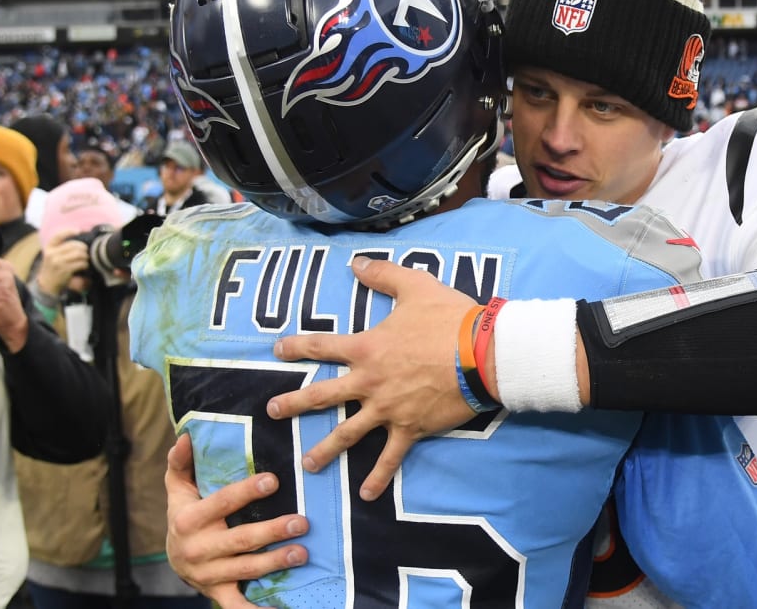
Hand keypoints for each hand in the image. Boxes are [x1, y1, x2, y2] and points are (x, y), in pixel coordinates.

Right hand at [36, 228, 90, 295]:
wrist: (47, 284)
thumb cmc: (53, 267)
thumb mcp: (53, 255)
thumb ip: (62, 247)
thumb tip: (79, 235)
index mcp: (49, 248)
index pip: (59, 235)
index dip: (69, 231)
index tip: (79, 231)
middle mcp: (52, 254)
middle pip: (74, 245)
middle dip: (83, 248)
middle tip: (86, 251)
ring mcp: (58, 262)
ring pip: (79, 254)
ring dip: (85, 257)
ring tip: (85, 259)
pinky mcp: (65, 270)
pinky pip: (80, 263)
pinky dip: (85, 264)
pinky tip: (84, 266)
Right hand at [165, 434, 308, 607]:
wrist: (172, 558)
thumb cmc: (184, 513)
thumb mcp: (177, 487)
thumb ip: (182, 462)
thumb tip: (186, 435)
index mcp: (188, 519)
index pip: (222, 502)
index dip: (247, 492)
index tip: (274, 480)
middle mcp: (197, 549)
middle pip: (240, 539)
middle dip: (272, 531)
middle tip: (302, 522)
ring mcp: (208, 574)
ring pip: (246, 568)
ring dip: (276, 562)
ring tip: (303, 552)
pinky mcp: (218, 592)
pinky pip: (237, 604)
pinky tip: (278, 607)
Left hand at [270, 256, 479, 500]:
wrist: (483, 354)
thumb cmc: (449, 318)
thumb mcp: (415, 286)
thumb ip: (382, 274)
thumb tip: (355, 263)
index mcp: (367, 348)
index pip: (322, 346)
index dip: (297, 346)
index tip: (277, 350)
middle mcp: (369, 382)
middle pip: (323, 395)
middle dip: (295, 404)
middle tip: (273, 411)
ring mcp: (388, 409)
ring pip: (348, 433)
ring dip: (325, 450)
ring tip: (307, 464)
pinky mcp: (410, 428)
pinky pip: (390, 458)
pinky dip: (379, 477)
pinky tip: (366, 494)